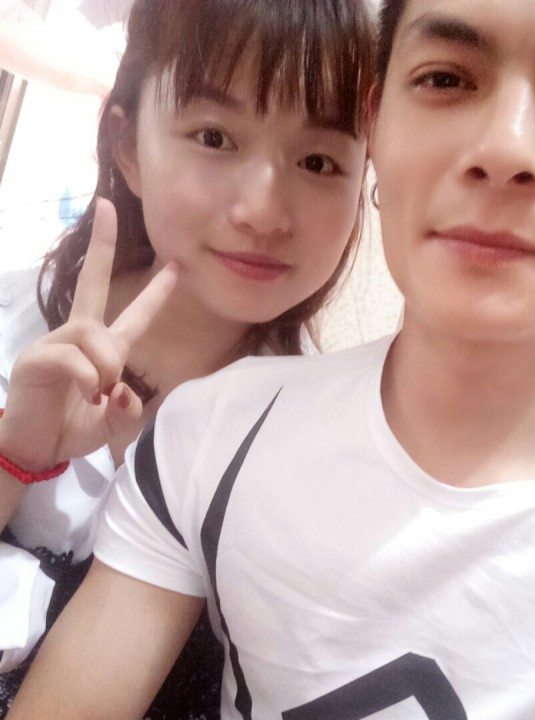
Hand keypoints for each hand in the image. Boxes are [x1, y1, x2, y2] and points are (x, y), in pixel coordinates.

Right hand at [0, 198, 177, 470]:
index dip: (156, 293)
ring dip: (107, 365)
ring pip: (94, 334)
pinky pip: (75, 357)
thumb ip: (128, 407)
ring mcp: (56, 343)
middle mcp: (80, 337)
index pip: (135, 315)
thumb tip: (122, 389)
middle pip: (92, 283)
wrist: (35, 449)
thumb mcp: (113, 422)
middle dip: (102, 246)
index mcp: (104, 348)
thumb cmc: (73, 429)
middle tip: (106, 206)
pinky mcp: (36, 357)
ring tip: (99, 392)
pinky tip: (86, 393)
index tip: (176, 266)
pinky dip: (88, 378)